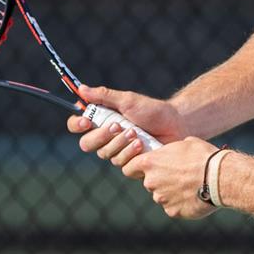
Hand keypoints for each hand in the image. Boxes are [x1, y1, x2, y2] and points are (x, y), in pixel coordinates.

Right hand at [68, 86, 182, 169]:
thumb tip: (81, 89)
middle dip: (102, 135)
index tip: (86, 121)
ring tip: (137, 134)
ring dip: (120, 143)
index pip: (77, 125)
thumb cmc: (153, 111)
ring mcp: (117, 152)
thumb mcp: (128, 100)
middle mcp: (105, 138)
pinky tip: (142, 145)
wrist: (176, 126)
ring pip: (105, 154)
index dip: (77, 124)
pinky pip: (121, 165)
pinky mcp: (130, 164)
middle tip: (118, 126)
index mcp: (101, 120)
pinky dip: (131, 153)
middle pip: (87, 144)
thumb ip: (104, 96)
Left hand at [122, 136, 218, 219]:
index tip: (144, 169)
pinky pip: (173, 207)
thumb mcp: (185, 144)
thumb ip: (171, 151)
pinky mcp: (173, 211)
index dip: (136, 168)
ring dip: (171, 192)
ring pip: (162, 196)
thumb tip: (173, 153)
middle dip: (160, 180)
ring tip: (190, 186)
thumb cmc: (203, 157)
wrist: (219, 178)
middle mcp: (151, 182)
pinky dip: (181, 203)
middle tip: (179, 175)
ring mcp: (161, 199)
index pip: (129, 168)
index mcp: (150, 163)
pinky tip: (194, 196)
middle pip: (149, 183)